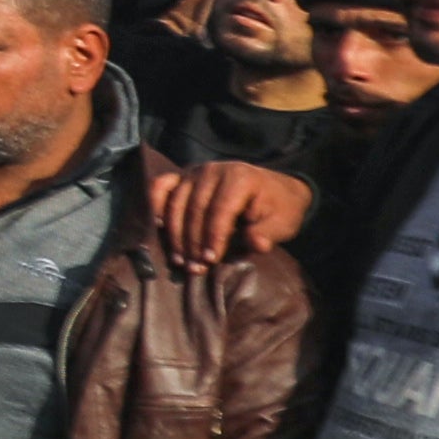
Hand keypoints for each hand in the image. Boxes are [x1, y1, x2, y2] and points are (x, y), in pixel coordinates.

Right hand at [145, 157, 309, 269]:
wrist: (277, 189)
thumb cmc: (279, 208)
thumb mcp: (283, 222)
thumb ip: (269, 233)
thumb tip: (256, 244)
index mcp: (240, 178)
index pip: (220, 210)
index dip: (213, 237)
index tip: (210, 261)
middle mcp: (213, 170)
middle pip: (195, 208)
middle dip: (192, 241)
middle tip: (194, 268)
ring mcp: (195, 171)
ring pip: (176, 202)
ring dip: (175, 233)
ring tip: (180, 259)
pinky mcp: (184, 176)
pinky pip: (161, 186)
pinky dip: (155, 204)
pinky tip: (158, 226)